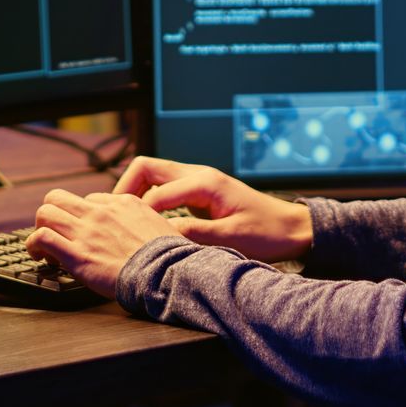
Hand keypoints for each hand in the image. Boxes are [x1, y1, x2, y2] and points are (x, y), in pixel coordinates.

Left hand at [25, 189, 184, 297]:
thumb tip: (138, 228)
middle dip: (52, 214)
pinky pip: (42, 237)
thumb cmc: (168, 257)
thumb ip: (142, 221)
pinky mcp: (77, 254)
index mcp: (123, 203)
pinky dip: (34, 245)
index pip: (88, 200)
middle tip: (55, 232)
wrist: (166, 273)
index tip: (82, 232)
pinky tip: (40, 256)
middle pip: (58, 197)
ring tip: (43, 247)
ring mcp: (87, 232)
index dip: (81, 217)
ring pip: (45, 212)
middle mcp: (101, 212)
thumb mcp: (160, 224)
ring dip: (40, 228)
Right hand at [112, 156, 312, 263]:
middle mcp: (198, 174)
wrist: (292, 228)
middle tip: (114, 217)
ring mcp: (198, 179)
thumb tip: (158, 238)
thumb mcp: (229, 238)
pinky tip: (146, 222)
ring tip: (125, 220)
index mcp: (205, 183)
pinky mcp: (199, 190)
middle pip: (146, 168)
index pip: (155, 193)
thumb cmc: (267, 233)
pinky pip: (164, 186)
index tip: (122, 234)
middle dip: (125, 188)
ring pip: (153, 175)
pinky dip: (149, 199)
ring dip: (135, 192)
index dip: (136, 214)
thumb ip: (193, 235)